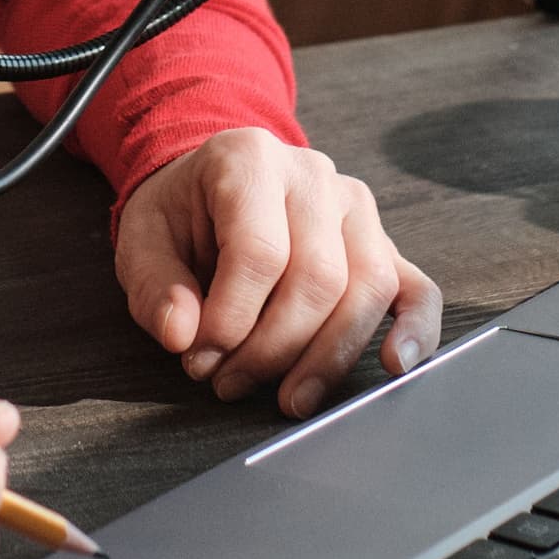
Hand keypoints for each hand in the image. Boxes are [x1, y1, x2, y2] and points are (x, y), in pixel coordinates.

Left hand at [115, 128, 442, 418]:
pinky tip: (395, 365)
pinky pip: (415, 288)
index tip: (200, 359)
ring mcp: (355, 208)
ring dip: (327, 357)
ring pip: (367, 288)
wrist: (211, 188)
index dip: (232, 319)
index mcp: (249, 159)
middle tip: (229, 383)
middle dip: (273, 348)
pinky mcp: (382, 245)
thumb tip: (182, 333)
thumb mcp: (142, 241)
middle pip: (318, 277)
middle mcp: (312, 175)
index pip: (259, 251)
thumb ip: (156, 288)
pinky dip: (415, 330)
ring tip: (288, 398)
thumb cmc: (181, 216)